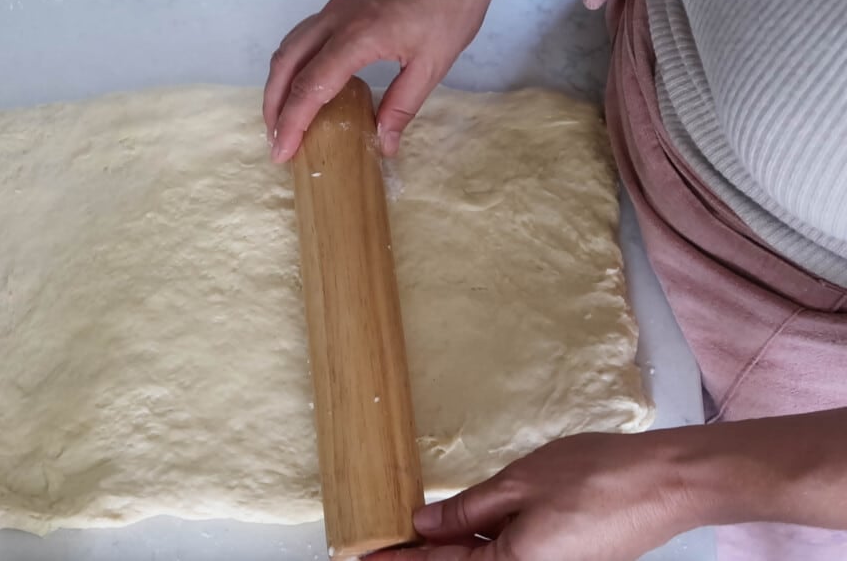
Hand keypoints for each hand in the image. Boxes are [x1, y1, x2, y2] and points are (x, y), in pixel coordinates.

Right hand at [263, 0, 497, 161]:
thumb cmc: (450, 4)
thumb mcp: (433, 62)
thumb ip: (403, 105)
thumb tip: (384, 144)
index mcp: (357, 37)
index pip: (310, 87)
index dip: (292, 124)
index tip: (283, 152)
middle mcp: (336, 20)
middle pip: (286, 65)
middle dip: (274, 107)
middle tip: (276, 141)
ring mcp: (334, 8)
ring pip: (288, 47)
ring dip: (278, 84)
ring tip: (282, 118)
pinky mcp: (340, 4)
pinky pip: (303, 36)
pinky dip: (293, 64)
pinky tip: (303, 84)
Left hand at [370, 432, 697, 560]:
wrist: (664, 483)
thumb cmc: (595, 477)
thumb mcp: (517, 484)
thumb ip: (466, 510)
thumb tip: (423, 525)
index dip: (397, 560)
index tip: (364, 555)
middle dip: (423, 555)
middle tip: (385, 543)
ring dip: (453, 549)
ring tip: (416, 531)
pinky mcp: (566, 560)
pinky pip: (510, 555)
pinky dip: (483, 542)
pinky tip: (465, 526)